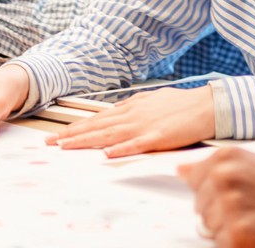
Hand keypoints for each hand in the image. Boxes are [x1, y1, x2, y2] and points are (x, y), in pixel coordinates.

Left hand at [52, 86, 215, 157]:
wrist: (205, 105)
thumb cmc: (180, 104)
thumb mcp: (151, 100)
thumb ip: (132, 107)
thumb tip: (116, 113)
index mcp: (131, 108)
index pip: (97, 119)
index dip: (76, 127)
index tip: (58, 134)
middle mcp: (133, 115)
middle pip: (97, 127)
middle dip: (71, 135)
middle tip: (50, 142)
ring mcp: (144, 126)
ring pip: (109, 135)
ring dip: (86, 141)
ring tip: (66, 146)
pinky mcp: (158, 137)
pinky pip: (136, 144)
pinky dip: (121, 149)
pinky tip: (107, 153)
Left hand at [181, 148, 254, 247]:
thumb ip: (216, 168)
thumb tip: (181, 170)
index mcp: (226, 159)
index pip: (194, 181)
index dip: (216, 193)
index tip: (238, 196)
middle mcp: (223, 179)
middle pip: (201, 209)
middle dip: (223, 215)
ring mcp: (229, 209)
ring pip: (211, 230)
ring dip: (231, 232)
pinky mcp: (237, 237)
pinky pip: (222, 246)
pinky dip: (239, 246)